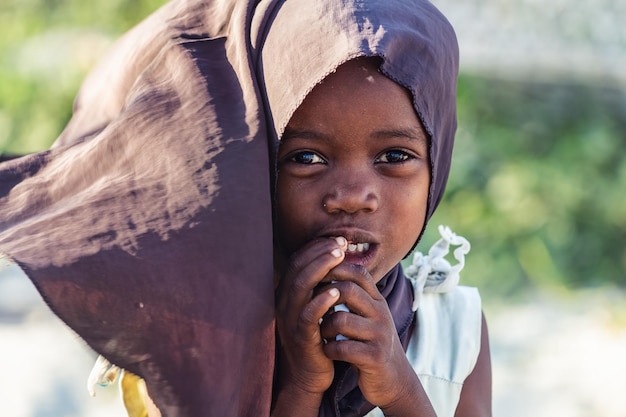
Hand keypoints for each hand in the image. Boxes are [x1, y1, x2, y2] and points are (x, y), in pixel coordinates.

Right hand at [274, 236, 346, 404]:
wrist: (309, 375)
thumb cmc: (317, 337)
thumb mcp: (316, 307)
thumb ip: (320, 286)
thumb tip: (336, 259)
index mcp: (287, 294)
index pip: (298, 261)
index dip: (316, 247)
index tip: (337, 239)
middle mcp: (283, 303)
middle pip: (297, 268)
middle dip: (319, 251)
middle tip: (341, 242)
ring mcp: (290, 320)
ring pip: (300, 286)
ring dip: (320, 268)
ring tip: (339, 256)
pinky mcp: (300, 337)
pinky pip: (308, 315)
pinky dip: (321, 301)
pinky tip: (336, 291)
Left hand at [319, 263, 421, 409]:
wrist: (393, 378)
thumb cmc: (370, 342)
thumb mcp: (367, 314)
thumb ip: (354, 294)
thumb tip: (327, 267)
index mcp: (377, 300)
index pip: (357, 272)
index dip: (334, 269)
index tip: (314, 276)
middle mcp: (381, 313)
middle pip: (347, 290)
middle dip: (323, 298)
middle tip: (311, 308)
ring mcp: (379, 335)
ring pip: (341, 320)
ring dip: (323, 328)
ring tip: (321, 334)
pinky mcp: (375, 357)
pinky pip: (343, 347)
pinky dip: (329, 349)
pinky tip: (327, 351)